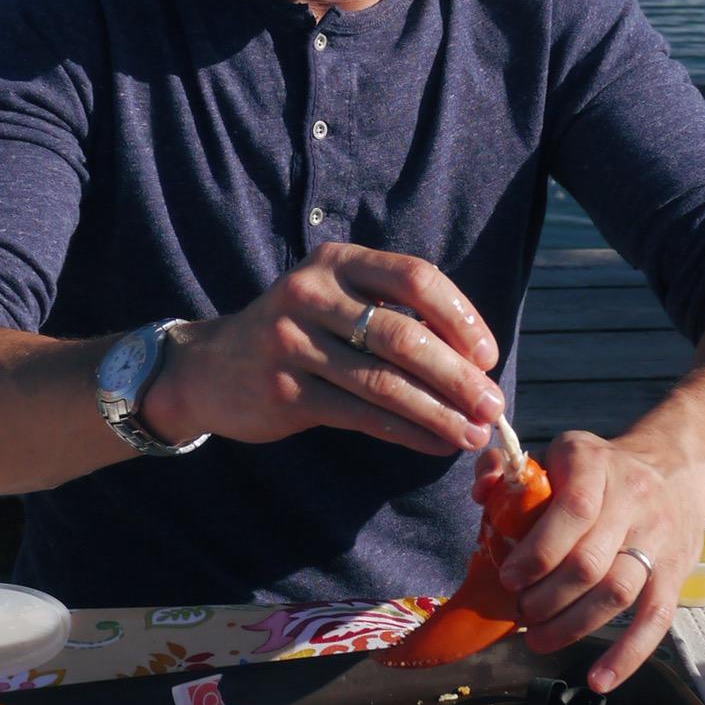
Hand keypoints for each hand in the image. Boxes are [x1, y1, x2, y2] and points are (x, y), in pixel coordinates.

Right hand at [143, 241, 504, 456]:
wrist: (211, 367)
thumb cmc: (298, 333)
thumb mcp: (336, 301)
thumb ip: (394, 316)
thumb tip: (475, 364)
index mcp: (337, 261)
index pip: (414, 278)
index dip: (460, 317)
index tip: (488, 356)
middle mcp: (311, 294)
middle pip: (402, 335)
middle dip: (457, 376)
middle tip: (493, 407)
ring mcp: (292, 342)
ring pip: (383, 382)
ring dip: (438, 412)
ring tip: (472, 434)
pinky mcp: (284, 390)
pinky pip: (359, 414)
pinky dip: (406, 432)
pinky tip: (434, 443)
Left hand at [483, 429, 704, 692]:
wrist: (677, 468)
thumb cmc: (599, 468)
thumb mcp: (556, 452)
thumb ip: (506, 469)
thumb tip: (482, 493)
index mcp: (595, 466)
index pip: (574, 511)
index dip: (538, 552)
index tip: (509, 578)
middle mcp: (633, 500)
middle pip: (591, 562)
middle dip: (547, 597)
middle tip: (520, 611)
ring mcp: (658, 540)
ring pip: (617, 593)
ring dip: (573, 625)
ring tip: (538, 638)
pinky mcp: (676, 573)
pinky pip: (655, 620)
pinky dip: (627, 655)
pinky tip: (598, 680)